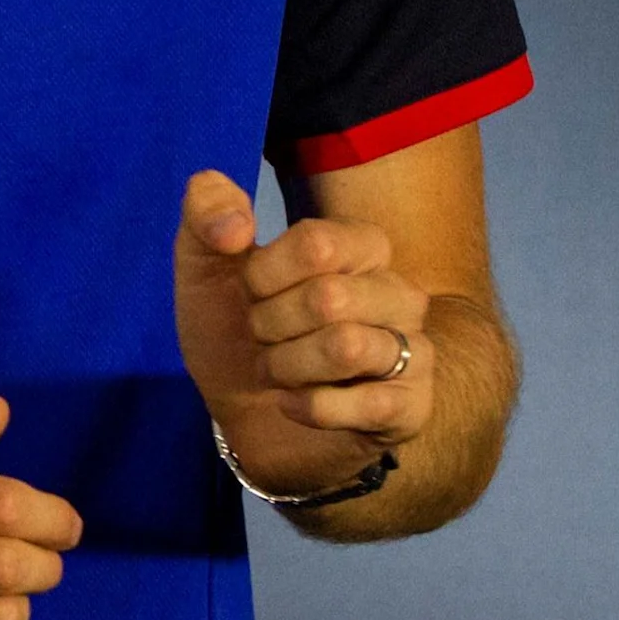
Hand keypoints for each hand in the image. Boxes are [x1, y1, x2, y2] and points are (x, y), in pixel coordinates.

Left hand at [173, 170, 433, 497]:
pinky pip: (362, 404)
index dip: (262, 275)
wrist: (242, 410)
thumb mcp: (204, 262)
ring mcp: (413, 351)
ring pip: (347, 348)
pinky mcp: (411, 407)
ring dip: (286, 366)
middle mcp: (400, 293)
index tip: (252, 292)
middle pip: (329, 298)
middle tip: (265, 336)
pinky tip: (294, 404)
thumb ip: (206, 209)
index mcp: (361, 246)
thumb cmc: (234, 326)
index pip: (317, 244)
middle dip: (269, 324)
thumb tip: (235, 226)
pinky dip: (308, 407)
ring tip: (281, 369)